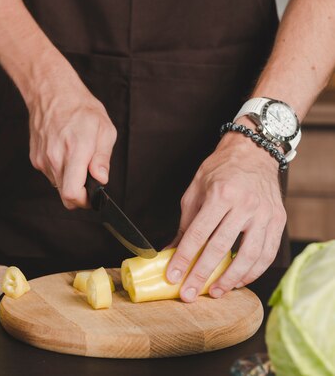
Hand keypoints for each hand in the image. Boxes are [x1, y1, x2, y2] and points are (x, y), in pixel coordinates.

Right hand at [25, 72, 116, 208]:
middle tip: (89, 180)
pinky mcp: (35, 158)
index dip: (84, 202)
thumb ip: (102, 158)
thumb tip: (101, 179)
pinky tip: (64, 151)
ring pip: (58, 185)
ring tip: (76, 156)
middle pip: (65, 195)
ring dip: (69, 179)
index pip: (72, 193)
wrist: (52, 93)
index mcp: (76, 151)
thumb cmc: (81, 108)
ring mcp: (43, 159)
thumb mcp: (104, 129)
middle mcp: (55, 158)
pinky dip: (60, 169)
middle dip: (79, 194)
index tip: (92, 197)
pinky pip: (50, 173)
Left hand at [165, 122, 286, 301]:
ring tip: (215, 292)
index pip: (198, 234)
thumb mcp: (195, 191)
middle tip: (189, 294)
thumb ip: (185, 223)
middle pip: (220, 248)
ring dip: (230, 279)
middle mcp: (245, 205)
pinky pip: (267, 253)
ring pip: (248, 256)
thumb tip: (170, 251)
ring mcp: (265, 214)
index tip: (173, 276)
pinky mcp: (278, 221)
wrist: (253, 153)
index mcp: (220, 195)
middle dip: (202, 275)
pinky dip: (253, 271)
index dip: (184, 258)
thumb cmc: (220, 170)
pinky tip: (238, 280)